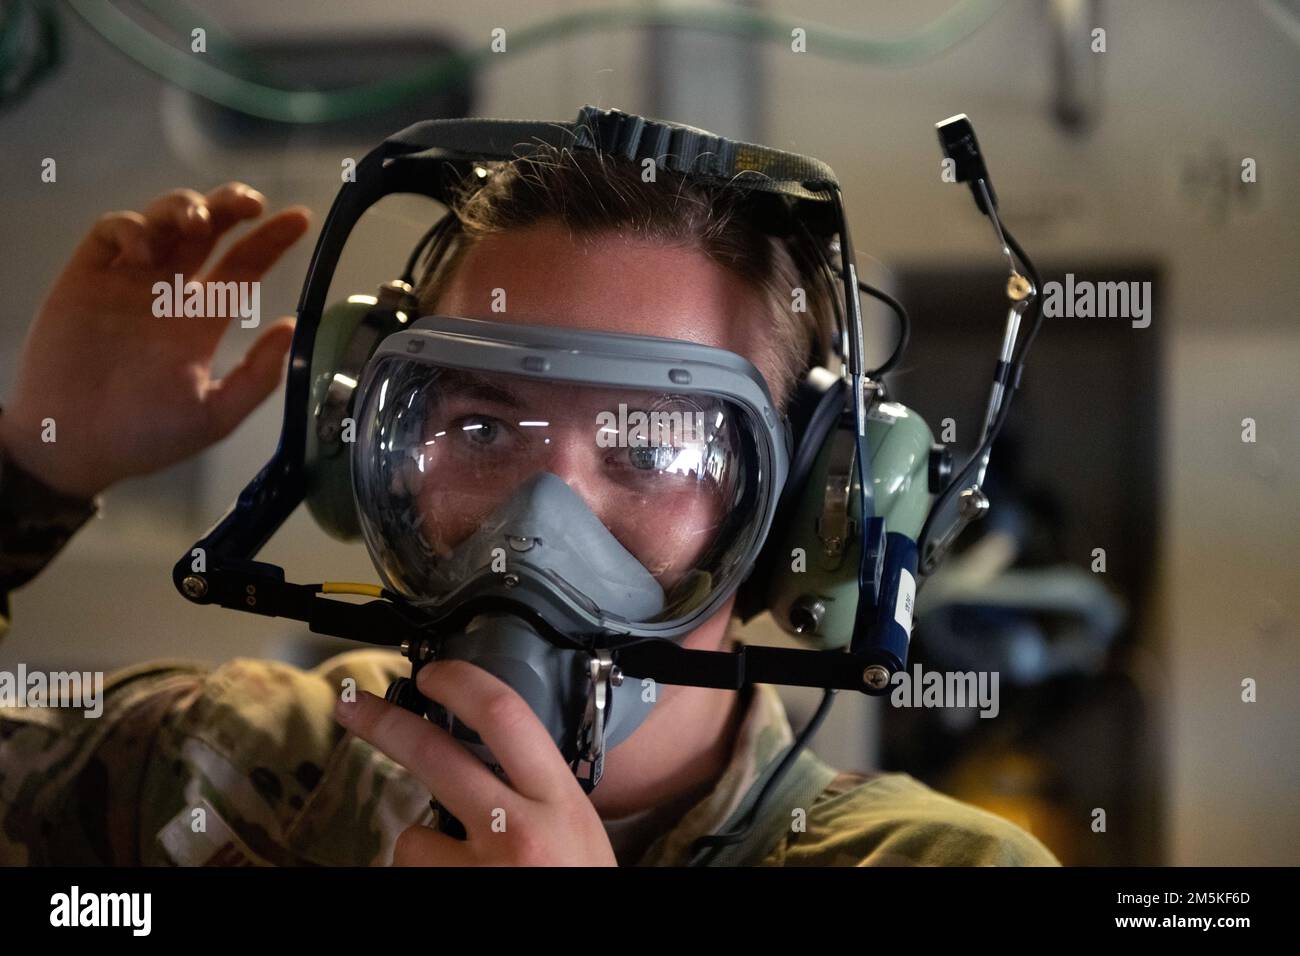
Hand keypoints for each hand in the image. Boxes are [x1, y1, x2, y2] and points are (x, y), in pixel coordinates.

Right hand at [0, 183, 310, 498]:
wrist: (73, 446)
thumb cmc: (143, 437)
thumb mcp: (214, 414)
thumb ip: (257, 376)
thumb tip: (293, 329)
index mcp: (201, 320)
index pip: (242, 266)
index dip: (270, 240)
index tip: (299, 219)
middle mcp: (168, 294)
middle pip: (205, 231)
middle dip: (229, 206)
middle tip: (250, 203)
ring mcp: (127, 282)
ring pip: (162, 220)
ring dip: (184, 207)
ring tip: (198, 222)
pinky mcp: (86, 278)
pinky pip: (110, 232)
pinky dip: (132, 226)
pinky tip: (145, 249)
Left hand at [335, 659, 617, 866]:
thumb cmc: (580, 888)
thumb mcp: (579, 832)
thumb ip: (540, 794)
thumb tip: (494, 760)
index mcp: (558, 802)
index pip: (506, 716)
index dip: (461, 683)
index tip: (435, 674)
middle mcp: (516, 829)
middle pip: (434, 754)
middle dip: (383, 723)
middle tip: (353, 706)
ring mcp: (477, 871)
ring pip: (413, 837)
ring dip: (425, 850)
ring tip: (463, 871)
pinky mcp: (445, 899)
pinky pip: (410, 877)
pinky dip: (424, 881)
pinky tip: (456, 889)